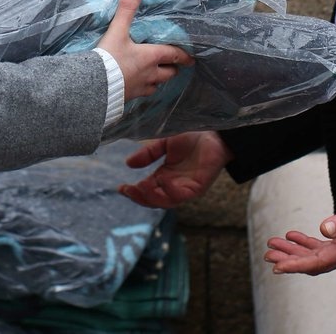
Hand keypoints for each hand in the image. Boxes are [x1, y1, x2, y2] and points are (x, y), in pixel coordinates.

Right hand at [97, 0, 193, 100]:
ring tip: (157, 76)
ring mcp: (141, 87)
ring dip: (159, 80)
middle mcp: (150, 74)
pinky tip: (138, 87)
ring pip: (157, 85)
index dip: (184, 56)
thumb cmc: (109, 58)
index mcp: (151, 57)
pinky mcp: (129, 97)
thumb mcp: (117, 31)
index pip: (174, 55)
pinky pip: (143, 94)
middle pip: (169, 74)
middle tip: (174, 65)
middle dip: (173, 69)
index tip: (191, 58)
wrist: (93, 86)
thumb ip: (126, 9)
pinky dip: (144, 89)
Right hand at [117, 131, 232, 208]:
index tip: (121, 187)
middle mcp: (174, 185)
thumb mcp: (164, 143)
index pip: (146, 190)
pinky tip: (162, 180)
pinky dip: (170, 191)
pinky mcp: (198, 187)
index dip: (133, 192)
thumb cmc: (192, 137)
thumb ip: (148, 154)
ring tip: (141, 187)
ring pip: (166, 202)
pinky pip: (182, 195)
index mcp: (164, 176)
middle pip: (154, 200)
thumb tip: (128, 164)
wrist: (214, 132)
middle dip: (139, 198)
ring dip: (152, 197)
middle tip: (128, 190)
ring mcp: (185, 188)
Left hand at [264, 187, 335, 274]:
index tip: (277, 267)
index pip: (317, 263)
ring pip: (314, 256)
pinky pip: (320, 247)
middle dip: (289, 259)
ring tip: (273, 245)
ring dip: (293, 251)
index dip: (296, 265)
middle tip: (268, 254)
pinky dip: (305, 243)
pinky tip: (292, 236)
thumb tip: (324, 229)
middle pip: (312, 263)